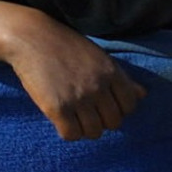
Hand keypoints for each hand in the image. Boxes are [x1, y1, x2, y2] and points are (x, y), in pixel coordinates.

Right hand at [0, 1, 145, 140]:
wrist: (28, 37)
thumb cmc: (63, 44)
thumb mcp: (97, 56)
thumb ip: (120, 77)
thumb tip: (143, 95)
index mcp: (111, 72)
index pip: (129, 106)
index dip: (117, 109)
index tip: (102, 105)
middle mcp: (98, 86)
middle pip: (113, 122)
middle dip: (101, 120)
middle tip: (85, 112)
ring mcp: (78, 98)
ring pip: (93, 132)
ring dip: (84, 128)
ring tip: (73, 117)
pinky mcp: (57, 108)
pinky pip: (71, 135)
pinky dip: (68, 132)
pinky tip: (60, 120)